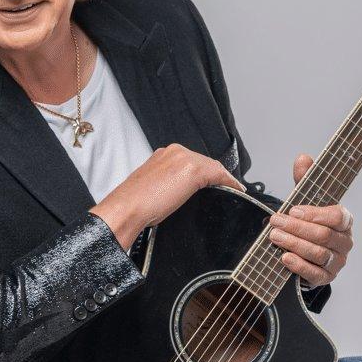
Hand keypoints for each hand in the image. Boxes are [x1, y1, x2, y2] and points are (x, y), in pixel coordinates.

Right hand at [90, 144, 245, 249]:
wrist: (126, 208)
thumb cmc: (134, 204)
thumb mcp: (153, 189)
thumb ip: (167, 184)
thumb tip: (176, 194)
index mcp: (163, 155)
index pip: (191, 161)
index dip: (205, 173)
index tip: (212, 183)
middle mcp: (173, 152)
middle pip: (204, 162)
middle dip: (214, 176)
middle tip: (225, 188)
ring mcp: (183, 158)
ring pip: (212, 166)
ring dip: (222, 179)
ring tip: (230, 190)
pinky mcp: (192, 170)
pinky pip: (219, 174)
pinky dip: (229, 182)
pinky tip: (235, 190)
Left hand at [267, 154, 353, 287]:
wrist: (307, 249)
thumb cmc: (309, 220)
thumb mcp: (306, 199)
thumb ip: (304, 179)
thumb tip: (303, 158)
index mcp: (344, 220)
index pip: (338, 216)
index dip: (315, 214)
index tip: (293, 210)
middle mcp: (345, 242)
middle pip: (323, 235)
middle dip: (296, 228)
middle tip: (275, 221)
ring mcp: (337, 261)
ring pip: (318, 254)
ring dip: (294, 244)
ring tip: (274, 236)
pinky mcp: (326, 277)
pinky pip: (315, 274)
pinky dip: (299, 265)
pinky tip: (284, 258)